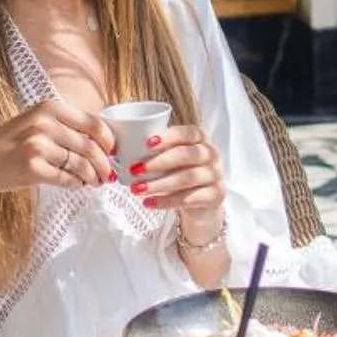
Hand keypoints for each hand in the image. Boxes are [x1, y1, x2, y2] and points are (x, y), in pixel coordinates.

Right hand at [0, 96, 115, 202]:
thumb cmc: (9, 143)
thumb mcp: (35, 122)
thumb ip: (65, 126)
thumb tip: (102, 141)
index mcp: (49, 107)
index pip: (94, 123)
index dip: (109, 141)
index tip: (114, 152)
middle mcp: (44, 123)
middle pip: (90, 147)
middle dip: (105, 164)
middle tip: (109, 175)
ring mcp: (37, 146)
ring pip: (81, 165)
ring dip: (92, 176)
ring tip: (94, 182)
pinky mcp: (32, 168)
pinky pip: (66, 179)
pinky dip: (76, 184)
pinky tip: (77, 185)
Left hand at [130, 122, 225, 241]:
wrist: (203, 202)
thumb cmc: (180, 172)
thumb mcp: (172, 159)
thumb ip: (156, 150)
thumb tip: (121, 150)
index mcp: (200, 138)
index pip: (188, 133)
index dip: (168, 137)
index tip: (146, 144)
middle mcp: (211, 154)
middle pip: (187, 155)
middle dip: (159, 162)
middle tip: (135, 170)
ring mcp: (215, 175)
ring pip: (187, 178)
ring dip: (159, 184)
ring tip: (137, 190)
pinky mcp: (215, 195)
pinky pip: (189, 198)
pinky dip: (166, 201)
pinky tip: (149, 203)